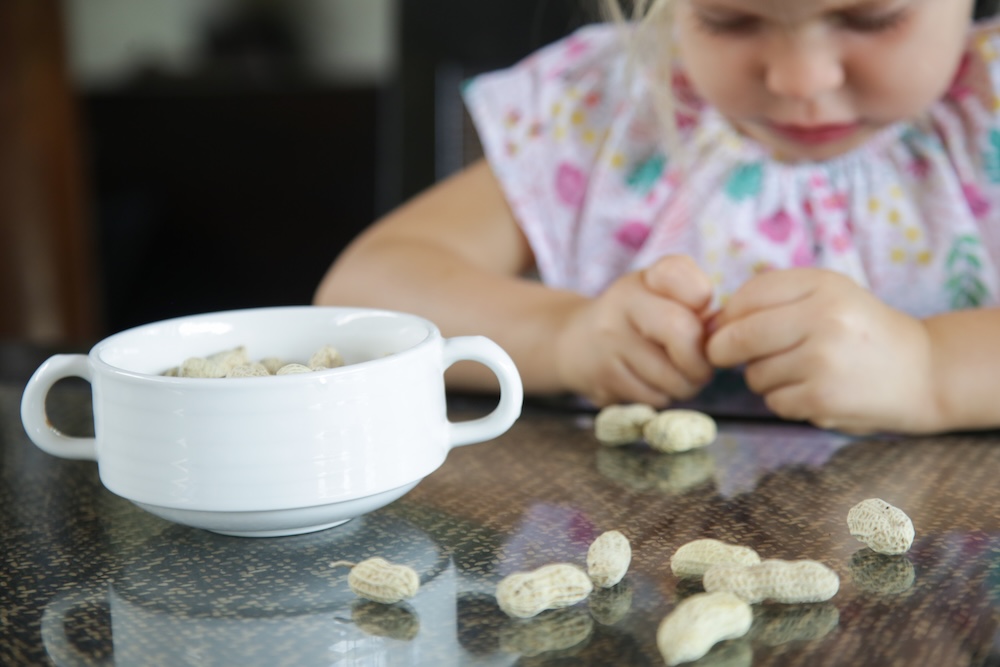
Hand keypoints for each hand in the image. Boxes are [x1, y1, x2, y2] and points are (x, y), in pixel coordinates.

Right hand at [554, 255, 713, 406]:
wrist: (572, 343)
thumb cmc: (633, 317)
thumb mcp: (657, 291)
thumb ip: (693, 298)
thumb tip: (718, 334)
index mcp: (646, 279)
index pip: (693, 287)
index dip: (705, 306)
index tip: (697, 314)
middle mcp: (622, 304)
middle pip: (683, 334)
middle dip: (700, 361)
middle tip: (699, 366)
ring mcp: (609, 342)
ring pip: (672, 377)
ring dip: (683, 385)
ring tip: (671, 374)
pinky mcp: (604, 378)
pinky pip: (653, 398)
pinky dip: (660, 397)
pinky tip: (648, 383)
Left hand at [706, 268, 938, 433]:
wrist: (922, 372)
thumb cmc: (861, 331)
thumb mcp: (826, 295)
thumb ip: (772, 299)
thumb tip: (710, 325)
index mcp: (822, 285)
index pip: (745, 297)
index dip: (725, 317)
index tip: (724, 329)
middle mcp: (823, 318)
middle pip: (738, 337)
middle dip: (723, 351)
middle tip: (727, 357)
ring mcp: (823, 359)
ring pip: (754, 375)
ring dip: (763, 379)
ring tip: (798, 372)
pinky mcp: (823, 397)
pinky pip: (774, 402)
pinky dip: (784, 401)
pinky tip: (811, 392)